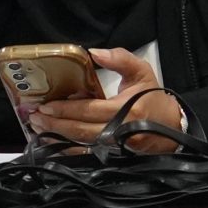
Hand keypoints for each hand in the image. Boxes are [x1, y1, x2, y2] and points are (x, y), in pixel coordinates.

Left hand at [31, 48, 184, 153]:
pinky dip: (68, 150)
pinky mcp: (113, 155)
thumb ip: (120, 58)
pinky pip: (86, 154)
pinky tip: (53, 143)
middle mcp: (119, 131)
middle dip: (55, 124)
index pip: (89, 110)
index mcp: (126, 109)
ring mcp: (116, 147)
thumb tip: (94, 52)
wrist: (172, 127)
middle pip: (81, 131)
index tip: (46, 105)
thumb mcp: (141, 72)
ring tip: (38, 127)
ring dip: (57, 137)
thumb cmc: (154, 98)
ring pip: (81, 144)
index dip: (66, 109)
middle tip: (34, 116)